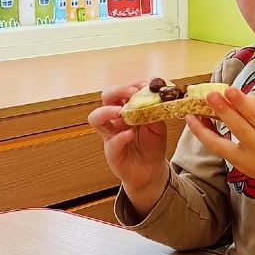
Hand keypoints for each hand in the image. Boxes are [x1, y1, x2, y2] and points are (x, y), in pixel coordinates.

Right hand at [88, 82, 168, 212]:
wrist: (152, 170)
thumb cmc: (152, 145)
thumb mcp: (158, 125)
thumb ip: (156, 111)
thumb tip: (156, 95)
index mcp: (126, 110)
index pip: (122, 91)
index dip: (131, 85)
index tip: (144, 85)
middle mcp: (115, 120)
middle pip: (106, 98)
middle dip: (117, 91)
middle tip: (132, 93)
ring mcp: (110, 135)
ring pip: (96, 119)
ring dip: (107, 111)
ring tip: (121, 111)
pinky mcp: (112, 153)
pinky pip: (111, 143)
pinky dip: (120, 137)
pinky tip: (130, 134)